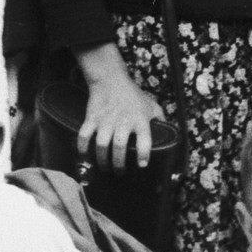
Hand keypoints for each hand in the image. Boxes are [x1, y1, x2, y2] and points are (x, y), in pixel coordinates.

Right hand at [77, 47, 164, 172]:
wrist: (111, 79)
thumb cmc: (133, 95)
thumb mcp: (151, 105)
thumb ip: (160, 121)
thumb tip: (168, 136)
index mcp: (140, 120)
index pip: (144, 140)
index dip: (143, 154)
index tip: (141, 165)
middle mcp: (123, 122)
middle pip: (120, 148)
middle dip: (119, 165)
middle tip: (119, 172)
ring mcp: (105, 121)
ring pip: (102, 146)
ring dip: (102, 161)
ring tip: (105, 168)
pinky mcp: (92, 118)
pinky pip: (84, 137)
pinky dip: (83, 149)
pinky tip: (86, 156)